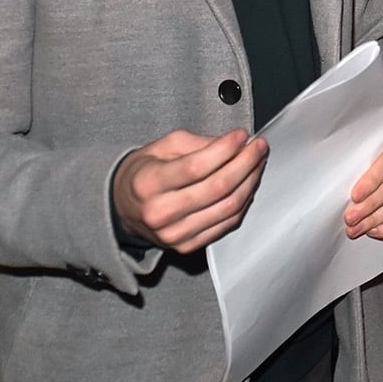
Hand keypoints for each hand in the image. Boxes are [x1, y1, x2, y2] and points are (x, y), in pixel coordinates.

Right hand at [112, 129, 268, 253]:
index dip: (225, 149)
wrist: (124, 208)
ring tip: (258, 162)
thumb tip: (234, 143)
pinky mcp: (188, 245)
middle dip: (246, 163)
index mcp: (148, 183)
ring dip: (251, 181)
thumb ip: (198, 144)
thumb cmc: (145, 174)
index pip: (196, 167)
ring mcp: (175, 233)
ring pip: (228, 206)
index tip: (242, 136)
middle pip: (218, 187)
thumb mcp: (162, 147)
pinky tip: (248, 184)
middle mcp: (160, 213)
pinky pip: (228, 223)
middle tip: (259, 147)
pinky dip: (244, 201)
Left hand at [345, 131, 382, 239]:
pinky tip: (375, 230)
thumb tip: (342, 186)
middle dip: (369, 205)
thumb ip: (363, 161)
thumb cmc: (380, 153)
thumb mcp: (373, 148)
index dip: (371, 181)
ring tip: (356, 228)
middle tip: (350, 217)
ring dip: (376, 219)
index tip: (355, 196)